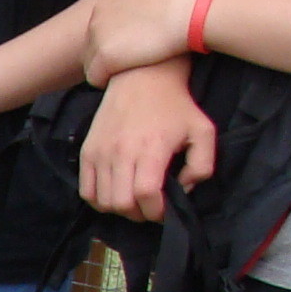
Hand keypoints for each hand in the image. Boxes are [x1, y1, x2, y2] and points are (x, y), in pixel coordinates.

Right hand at [79, 58, 212, 220]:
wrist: (141, 77)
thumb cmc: (176, 106)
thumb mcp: (204, 131)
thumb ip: (202, 166)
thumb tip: (183, 189)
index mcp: (151, 150)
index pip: (146, 195)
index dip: (157, 212)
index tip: (166, 211)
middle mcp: (121, 153)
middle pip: (122, 203)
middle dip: (139, 214)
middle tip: (150, 207)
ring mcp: (100, 153)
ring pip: (103, 201)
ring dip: (120, 209)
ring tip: (133, 200)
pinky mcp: (87, 152)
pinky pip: (86, 191)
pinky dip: (99, 200)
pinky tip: (115, 193)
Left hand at [85, 0, 203, 85]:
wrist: (192, 8)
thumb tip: (151, 0)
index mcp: (109, 1)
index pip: (100, 28)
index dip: (116, 40)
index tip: (133, 48)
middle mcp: (98, 17)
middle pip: (92, 45)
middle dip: (109, 54)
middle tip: (131, 64)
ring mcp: (98, 37)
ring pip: (91, 62)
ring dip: (107, 69)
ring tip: (129, 73)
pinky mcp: (105, 57)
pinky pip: (95, 78)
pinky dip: (105, 82)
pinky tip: (123, 83)